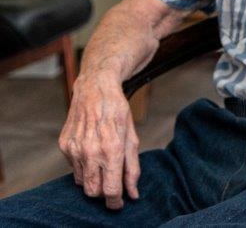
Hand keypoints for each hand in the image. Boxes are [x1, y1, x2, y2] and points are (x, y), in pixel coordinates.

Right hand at [57, 72, 139, 209]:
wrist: (95, 89)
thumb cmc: (118, 112)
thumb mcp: (132, 138)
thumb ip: (132, 168)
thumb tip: (133, 193)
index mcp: (112, 150)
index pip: (110, 190)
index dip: (115, 202)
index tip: (119, 203)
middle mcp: (91, 152)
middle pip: (93, 192)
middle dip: (103, 194)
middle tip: (112, 186)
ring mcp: (74, 149)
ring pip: (82, 182)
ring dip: (93, 179)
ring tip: (103, 163)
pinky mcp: (64, 145)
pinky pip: (74, 168)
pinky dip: (84, 167)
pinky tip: (92, 151)